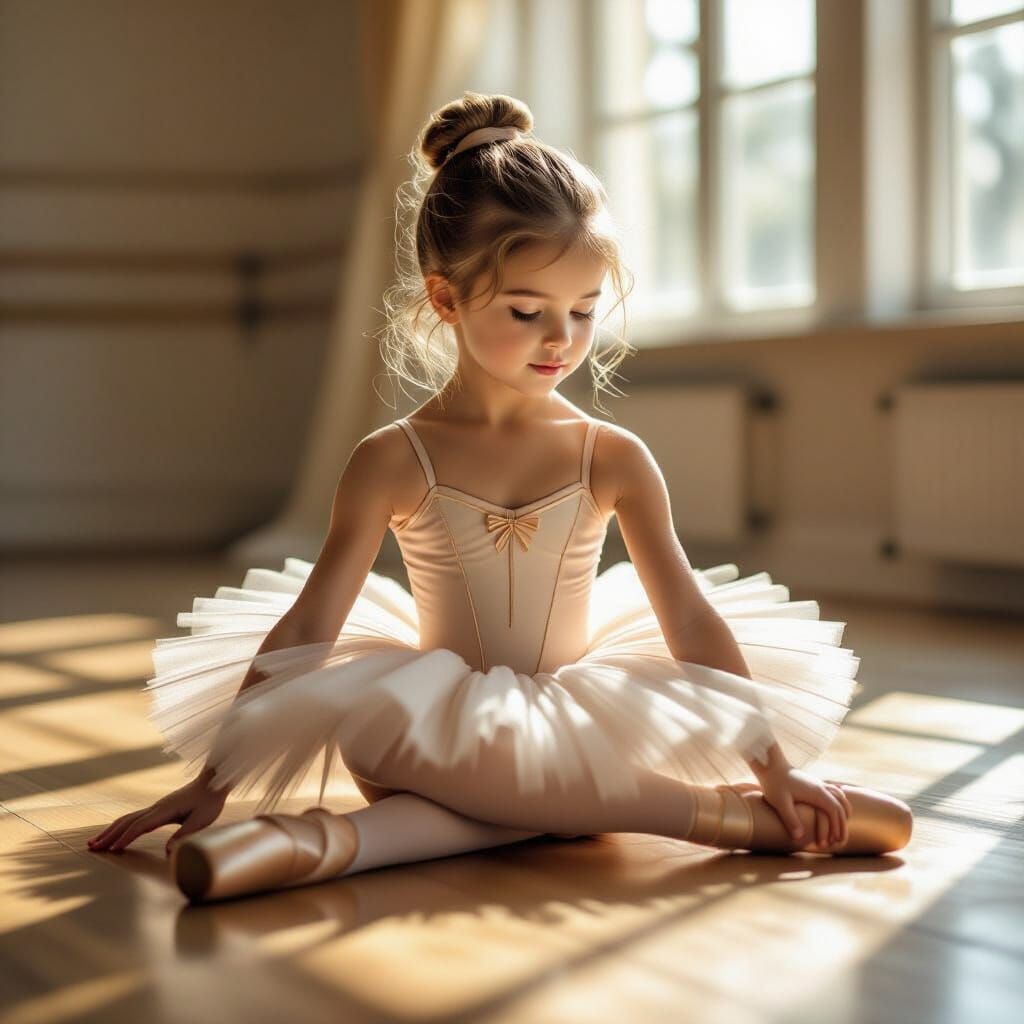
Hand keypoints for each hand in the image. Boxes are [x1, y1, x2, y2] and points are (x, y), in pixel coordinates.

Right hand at [87, 777, 227, 856]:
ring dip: (110, 830)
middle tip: (92, 849)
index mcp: (165, 810)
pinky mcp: (158, 808)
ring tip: (94, 843)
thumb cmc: (209, 801)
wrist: (213, 781)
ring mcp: (156, 807)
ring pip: (127, 819)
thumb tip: (167, 852)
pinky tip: (116, 833)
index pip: (140, 826)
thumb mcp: (201, 820)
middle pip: (127, 822)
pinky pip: (134, 818)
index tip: (112, 850)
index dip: (125, 838)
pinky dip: (120, 826)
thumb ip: (185, 835)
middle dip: (109, 835)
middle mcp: (156, 807)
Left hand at [758, 767, 851, 846]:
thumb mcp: (780, 802)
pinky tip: (836, 808)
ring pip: (839, 798)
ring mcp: (818, 784)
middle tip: (840, 841)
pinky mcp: (813, 783)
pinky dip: (839, 801)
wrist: (770, 764)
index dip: (836, 826)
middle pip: (839, 806)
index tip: (834, 841)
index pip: (834, 810)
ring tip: (841, 828)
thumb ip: (790, 819)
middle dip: (842, 824)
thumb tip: (799, 838)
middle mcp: (820, 787)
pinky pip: (833, 792)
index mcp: (816, 792)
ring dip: (842, 813)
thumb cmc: (773, 783)